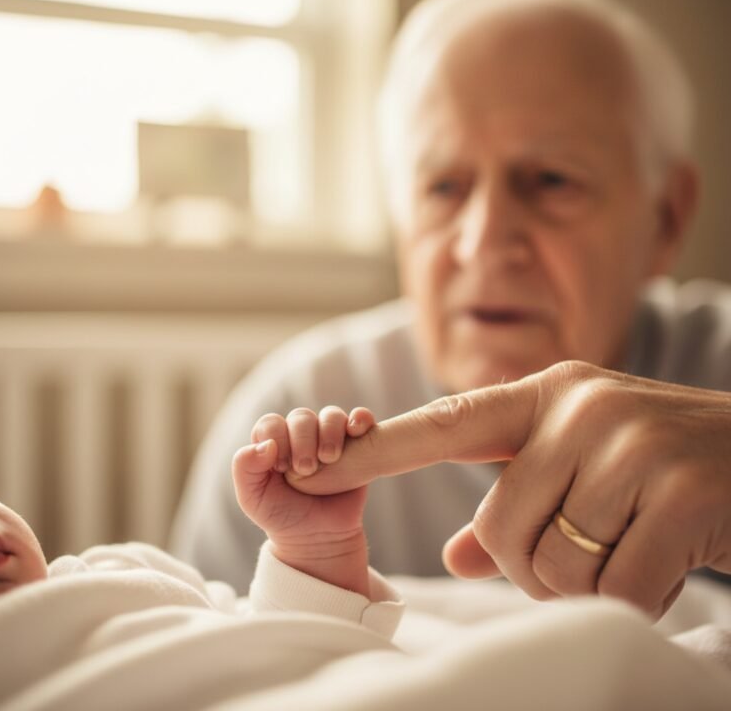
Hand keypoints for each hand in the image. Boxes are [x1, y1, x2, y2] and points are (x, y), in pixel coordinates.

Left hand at [232, 406, 374, 593]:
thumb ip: (245, 469)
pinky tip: (356, 431)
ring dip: (330, 432)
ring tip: (329, 458)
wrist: (320, 539)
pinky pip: (360, 419)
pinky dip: (360, 418)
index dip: (277, 438)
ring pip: (331, 415)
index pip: (272, 423)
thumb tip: (266, 445)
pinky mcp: (356, 445)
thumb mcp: (253, 498)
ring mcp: (329, 438)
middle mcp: (300, 435)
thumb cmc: (282, 516)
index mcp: (273, 443)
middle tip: (306, 469)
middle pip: (302, 418)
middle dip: (303, 440)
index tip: (282, 468)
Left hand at [291, 362, 730, 618]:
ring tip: (631, 550)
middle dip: (534, 566)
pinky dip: (632, 596)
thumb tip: (455, 557)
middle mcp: (580, 406)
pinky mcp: (678, 492)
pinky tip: (666, 562)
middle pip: (498, 528)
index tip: (312, 466)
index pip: (442, 424)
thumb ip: (513, 502)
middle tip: (591, 553)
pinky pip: (612, 586)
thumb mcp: (584, 467)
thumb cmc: (664, 465)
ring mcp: (630, 443)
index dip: (373, 450)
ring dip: (584, 583)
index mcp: (548, 393)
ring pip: (549, 561)